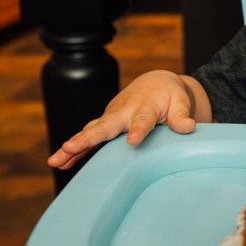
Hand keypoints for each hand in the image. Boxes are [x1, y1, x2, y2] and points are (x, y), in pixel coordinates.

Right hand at [47, 71, 208, 169]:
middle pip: (105, 126)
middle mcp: (124, 112)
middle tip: (71, 147)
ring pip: (91, 132)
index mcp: (145, 107)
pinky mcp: (107, 124)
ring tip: (56, 160)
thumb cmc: (169, 95)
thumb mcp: (180, 102)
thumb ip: (182, 115)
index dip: (138, 130)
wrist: (155, 83)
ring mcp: (112, 118)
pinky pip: (89, 137)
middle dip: (88, 138)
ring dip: (73, 146)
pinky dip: (75, 149)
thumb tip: (189, 126)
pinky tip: (61, 162)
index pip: (142, 120)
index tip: (133, 141)